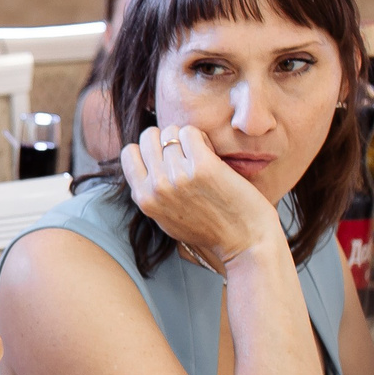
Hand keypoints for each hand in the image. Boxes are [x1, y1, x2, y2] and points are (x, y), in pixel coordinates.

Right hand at [120, 124, 286, 271]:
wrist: (245, 242)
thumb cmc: (210, 230)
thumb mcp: (166, 219)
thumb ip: (151, 194)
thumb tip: (145, 164)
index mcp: (144, 199)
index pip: (129, 153)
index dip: (149, 150)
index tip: (166, 158)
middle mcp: (157, 186)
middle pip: (149, 136)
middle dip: (167, 140)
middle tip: (185, 155)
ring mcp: (178, 176)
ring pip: (172, 132)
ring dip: (188, 140)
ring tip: (202, 159)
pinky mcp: (203, 166)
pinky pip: (191, 132)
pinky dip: (202, 139)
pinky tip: (212, 155)